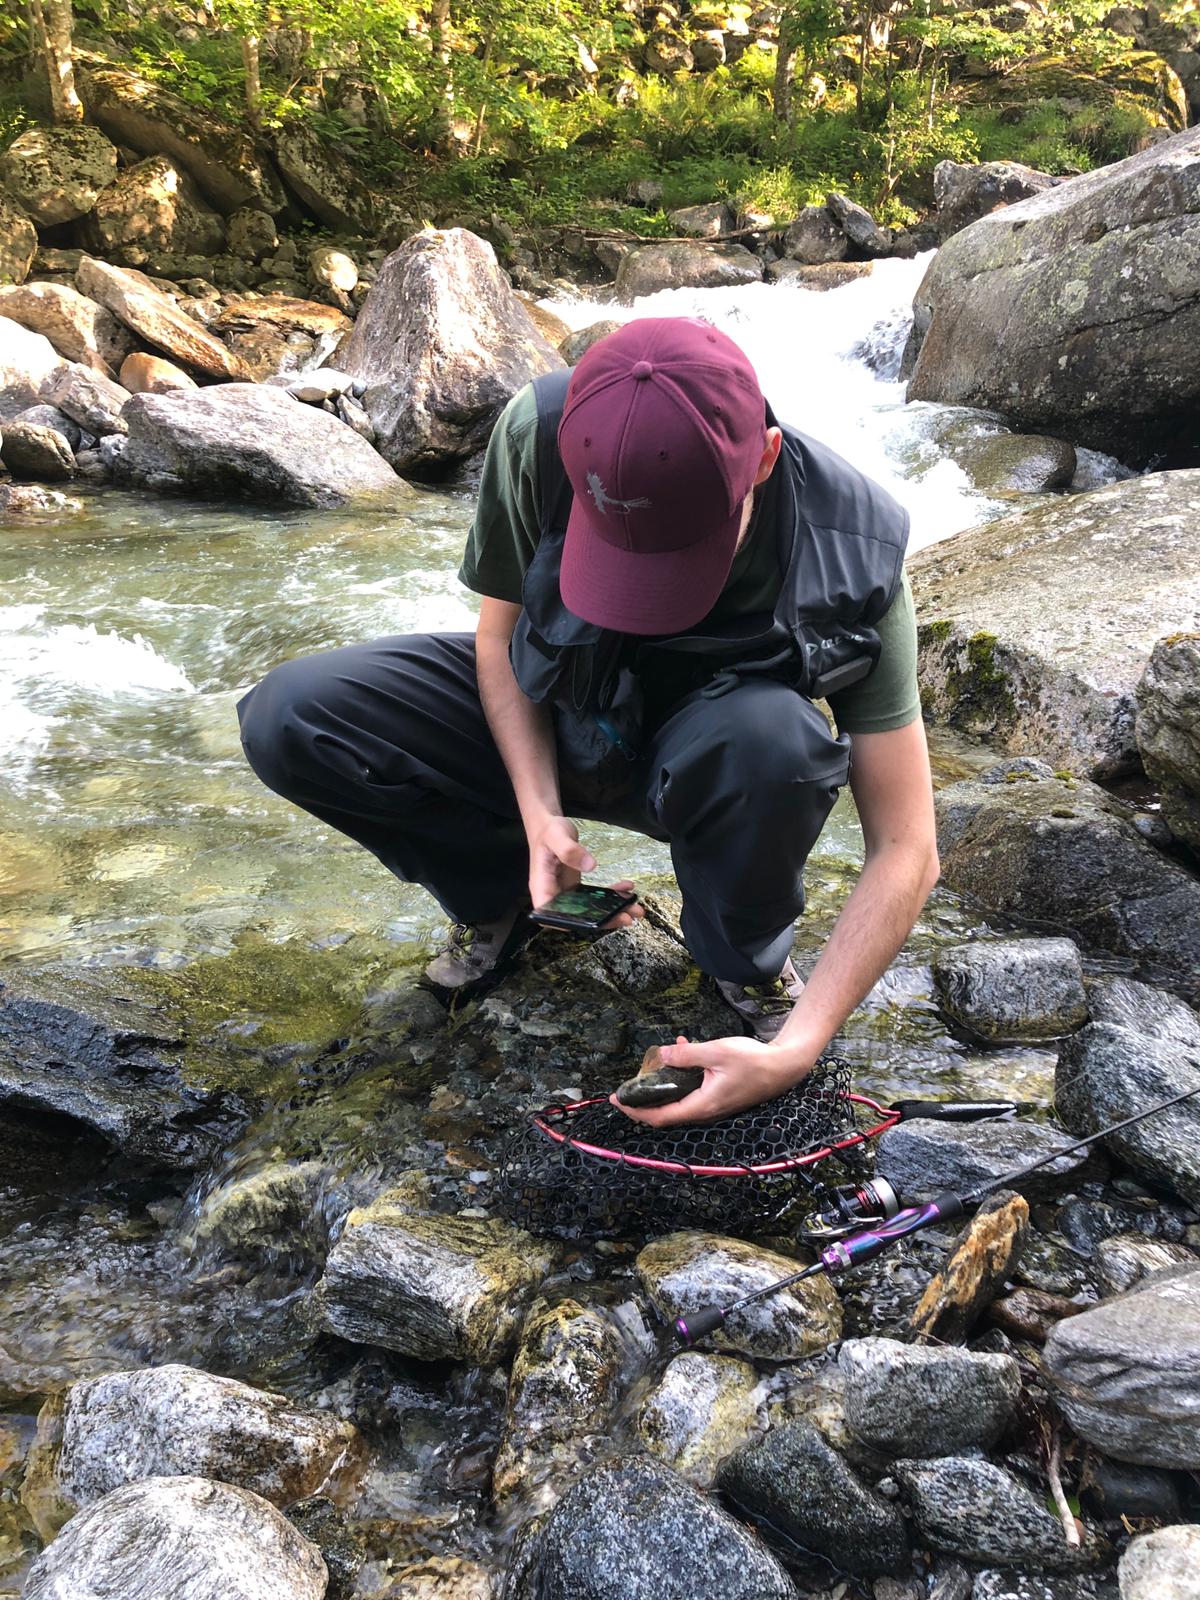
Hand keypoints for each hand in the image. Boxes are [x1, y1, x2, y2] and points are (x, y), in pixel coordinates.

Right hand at [526, 814, 641, 930]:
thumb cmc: (548, 831)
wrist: (548, 826)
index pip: (549, 914)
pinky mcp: (575, 888)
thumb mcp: (556, 836)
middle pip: (576, 916)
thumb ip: (569, 850)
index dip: (569, 923)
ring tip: (634, 909)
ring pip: (588, 910)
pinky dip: (611, 894)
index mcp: (542, 886)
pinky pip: (594, 897)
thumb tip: (590, 866)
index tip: (593, 924)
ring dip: (612, 911)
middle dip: (602, 920)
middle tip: (626, 917)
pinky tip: (626, 887)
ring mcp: (566, 893)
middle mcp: (553, 894)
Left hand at [612, 1033, 815, 1126]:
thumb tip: (662, 1055)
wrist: (785, 1066)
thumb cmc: (753, 1060)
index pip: (660, 1117)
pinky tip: (682, 1049)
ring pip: (678, 1099)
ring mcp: (713, 1105)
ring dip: (664, 1083)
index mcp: (702, 1105)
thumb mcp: (716, 1051)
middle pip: (666, 1113)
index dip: (636, 1111)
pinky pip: (692, 1090)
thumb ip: (687, 1056)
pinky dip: (681, 1075)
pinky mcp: (719, 1096)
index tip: (617, 1099)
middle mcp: (706, 1111)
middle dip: (644, 1099)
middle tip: (627, 1086)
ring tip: (656, 1058)